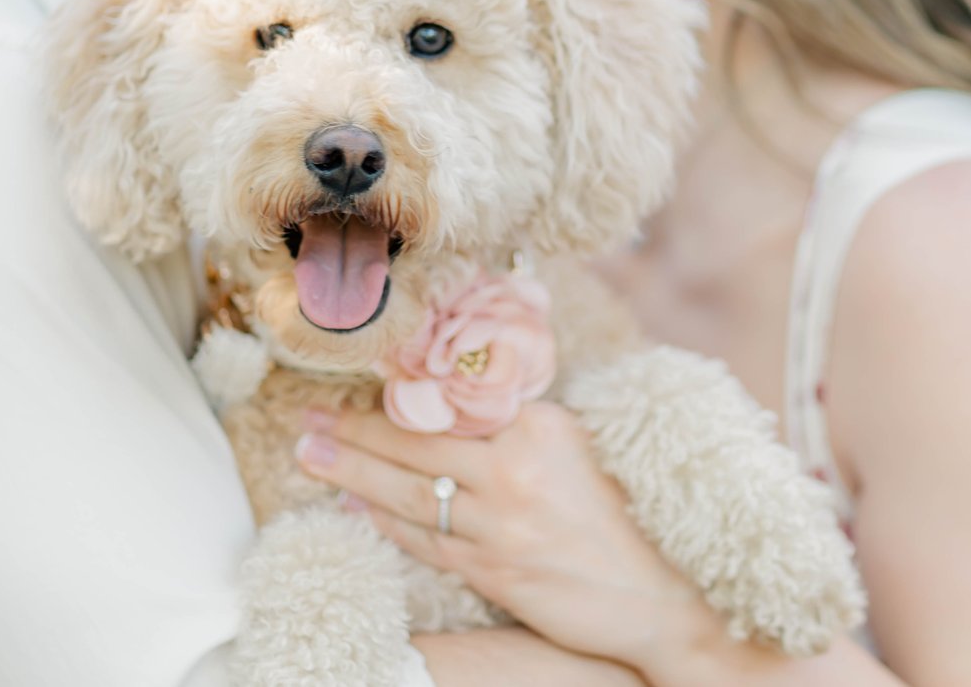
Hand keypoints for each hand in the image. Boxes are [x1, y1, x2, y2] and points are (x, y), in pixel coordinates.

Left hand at [296, 401, 725, 675]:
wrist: (662, 592)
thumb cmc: (627, 512)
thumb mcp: (583, 445)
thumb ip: (526, 422)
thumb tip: (466, 397)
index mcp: (540, 427)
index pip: (453, 402)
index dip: (398, 392)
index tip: (358, 378)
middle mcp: (515, 470)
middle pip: (416, 444)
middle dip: (353, 430)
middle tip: (308, 417)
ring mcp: (501, 525)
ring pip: (409, 494)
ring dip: (352, 473)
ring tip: (311, 455)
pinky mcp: (495, 572)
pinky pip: (424, 541)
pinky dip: (384, 521)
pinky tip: (354, 506)